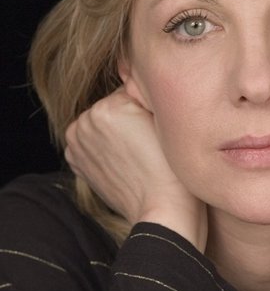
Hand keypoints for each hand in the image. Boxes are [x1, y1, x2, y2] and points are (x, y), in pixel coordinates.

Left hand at [65, 89, 206, 250]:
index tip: (160, 126)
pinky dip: (106, 147)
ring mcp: (77, 145)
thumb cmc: (172, 169)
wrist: (163, 210)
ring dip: (117, 131)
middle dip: (130, 118)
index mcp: (105, 109)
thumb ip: (147, 92)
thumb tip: (136, 80)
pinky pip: (94, 141)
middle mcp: (84, 124)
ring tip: (139, 153)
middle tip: (150, 142)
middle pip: (114, 106)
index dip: (150, 105)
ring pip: (103, 123)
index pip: (131, 91)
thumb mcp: (166, 120)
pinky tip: (125, 160)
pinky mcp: (77, 162)